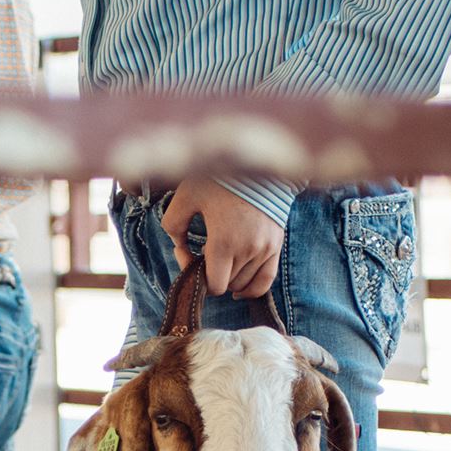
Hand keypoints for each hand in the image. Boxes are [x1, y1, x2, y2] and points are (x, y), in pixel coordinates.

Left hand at [161, 178, 285, 298]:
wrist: (257, 162)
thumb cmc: (218, 179)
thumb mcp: (185, 197)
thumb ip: (174, 227)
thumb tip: (180, 250)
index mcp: (224, 243)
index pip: (215, 286)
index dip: (200, 280)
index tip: (192, 260)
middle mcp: (248, 250)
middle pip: (228, 285)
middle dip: (212, 275)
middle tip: (203, 254)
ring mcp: (266, 249)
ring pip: (245, 284)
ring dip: (230, 277)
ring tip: (221, 257)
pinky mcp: (277, 244)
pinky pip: (266, 280)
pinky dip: (252, 287)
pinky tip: (239, 288)